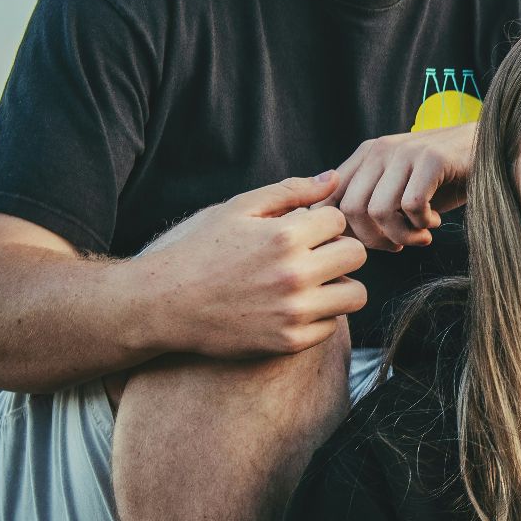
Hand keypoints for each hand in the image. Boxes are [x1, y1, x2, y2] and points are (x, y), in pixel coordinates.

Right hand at [135, 172, 367, 357]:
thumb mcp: (239, 209)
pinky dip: (319, 316)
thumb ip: (291, 191)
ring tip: (312, 282)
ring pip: (355, 294)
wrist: (163, 304)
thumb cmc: (201, 250)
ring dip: (339, 285)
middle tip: (314, 256)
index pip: (339, 220)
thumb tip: (334, 178)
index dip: (321, 223)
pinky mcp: (289, 342)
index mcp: (284, 236)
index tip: (302, 232)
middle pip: (357, 255)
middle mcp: (294, 275)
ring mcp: (293, 311)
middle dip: (339, 250)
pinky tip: (293, 307)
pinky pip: (332, 325)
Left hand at [317, 123, 476, 250]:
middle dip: (374, 240)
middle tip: (398, 245)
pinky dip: (422, 224)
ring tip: (420, 236)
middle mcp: (380, 149)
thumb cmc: (444, 180)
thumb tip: (338, 237)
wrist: (492, 151)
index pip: (330, 199)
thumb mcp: (400, 189)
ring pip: (379, 210)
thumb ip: (369, 202)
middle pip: (351, 210)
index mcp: (366, 155)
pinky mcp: (432, 158)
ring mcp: (406, 151)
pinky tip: (435, 221)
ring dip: (401, 235)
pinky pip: (412, 205)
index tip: (373, 242)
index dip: (345, 231)